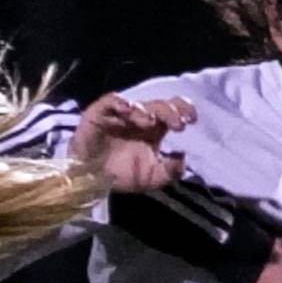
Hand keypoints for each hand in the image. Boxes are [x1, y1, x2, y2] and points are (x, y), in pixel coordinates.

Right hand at [69, 93, 193, 192]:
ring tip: (151, 122)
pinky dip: (120, 103)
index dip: (183, 110)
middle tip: (177, 123)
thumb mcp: (152, 178)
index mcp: (155, 129)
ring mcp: (120, 114)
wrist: (90, 180)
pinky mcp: (100, 113)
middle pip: (159, 105)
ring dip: (146, 110)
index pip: (173, 112)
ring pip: (137, 103)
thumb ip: (170, 171)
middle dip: (170, 111)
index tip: (191, 119)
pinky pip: (111, 102)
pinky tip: (127, 110)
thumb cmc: (122, 175)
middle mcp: (140, 118)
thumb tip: (184, 158)